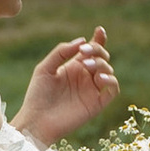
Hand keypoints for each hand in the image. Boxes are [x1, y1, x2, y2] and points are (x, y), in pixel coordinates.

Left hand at [17, 27, 118, 146]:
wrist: (36, 121)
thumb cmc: (38, 95)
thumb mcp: (45, 68)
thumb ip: (62, 52)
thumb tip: (82, 41)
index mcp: (74, 67)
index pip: (91, 50)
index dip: (98, 39)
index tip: (99, 30)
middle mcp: (86, 77)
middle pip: (102, 57)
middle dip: (97, 50)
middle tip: (84, 52)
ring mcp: (92, 90)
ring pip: (108, 70)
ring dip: (101, 64)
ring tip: (86, 65)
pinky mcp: (97, 104)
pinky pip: (112, 90)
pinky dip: (111, 80)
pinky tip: (100, 77)